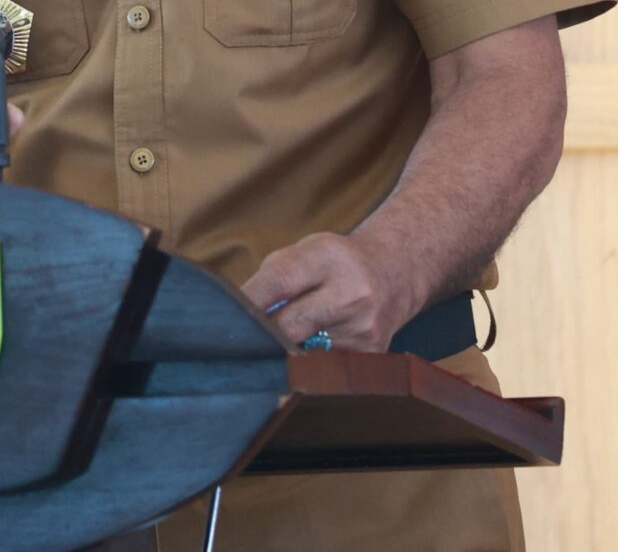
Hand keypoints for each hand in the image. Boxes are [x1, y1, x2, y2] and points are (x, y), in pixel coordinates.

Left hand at [240, 231, 419, 353]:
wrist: (395, 273)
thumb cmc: (338, 262)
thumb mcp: (306, 252)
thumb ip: (271, 278)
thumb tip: (237, 317)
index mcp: (328, 257)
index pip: (278, 281)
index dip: (247, 303)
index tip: (222, 319)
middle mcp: (351, 292)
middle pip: (289, 325)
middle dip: (261, 335)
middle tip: (239, 343)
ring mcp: (363, 327)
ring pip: (304, 352)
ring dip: (284, 352)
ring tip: (278, 343)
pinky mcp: (370, 354)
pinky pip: (324, 365)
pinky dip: (308, 361)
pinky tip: (307, 351)